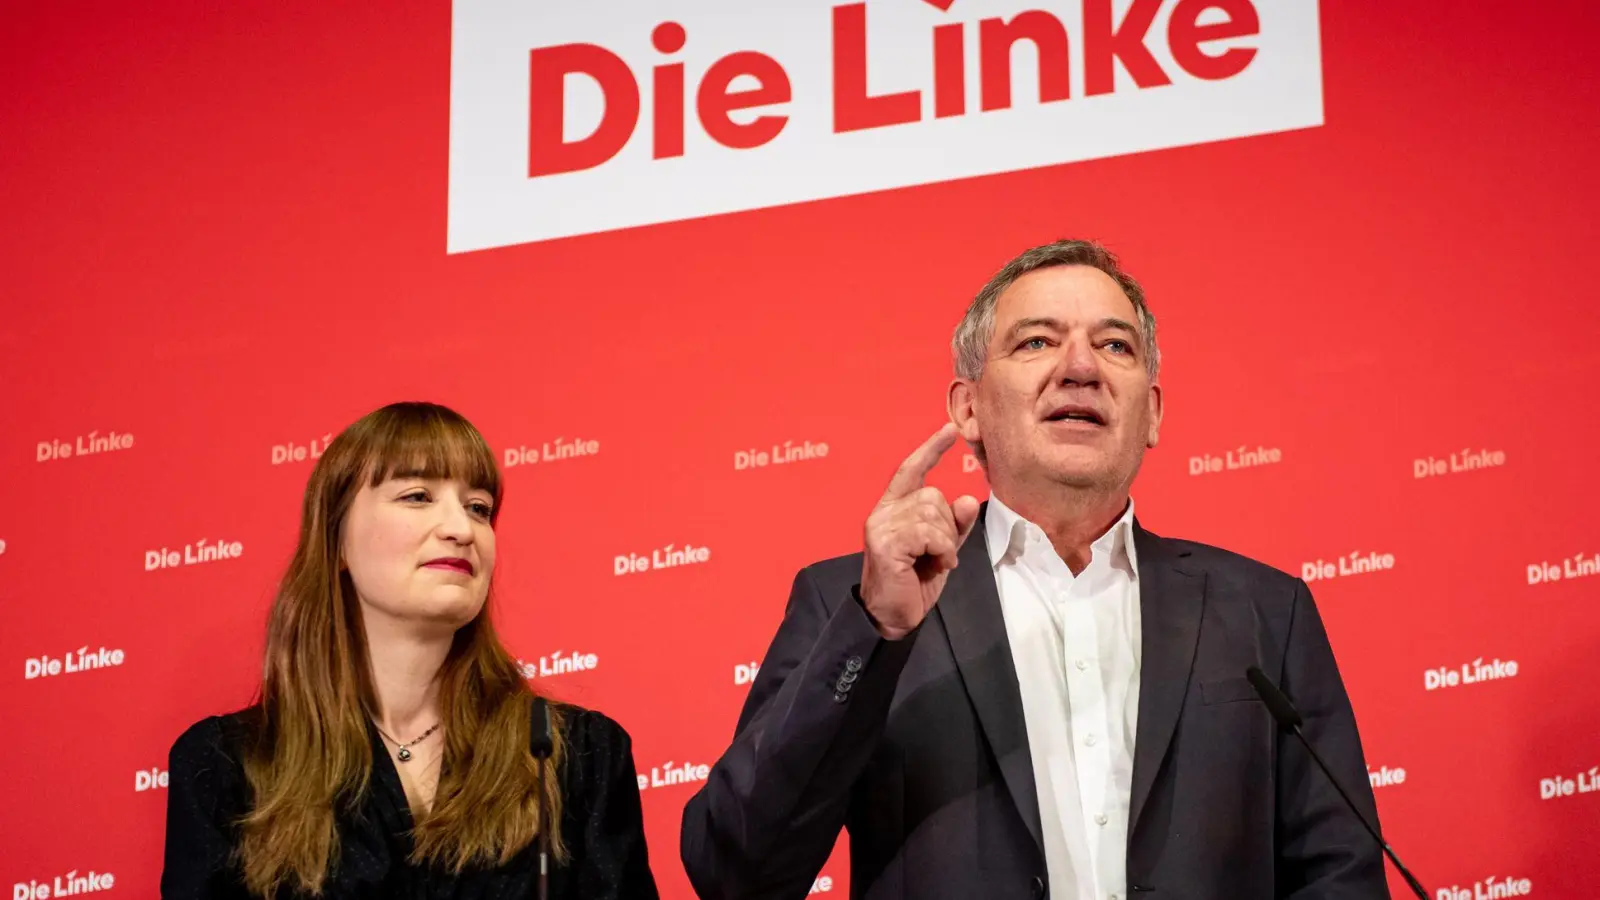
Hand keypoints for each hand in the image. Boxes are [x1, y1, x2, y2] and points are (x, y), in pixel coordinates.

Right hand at [859, 424, 980, 639]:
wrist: (892, 618)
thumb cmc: (914, 583)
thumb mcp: (942, 550)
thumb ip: (955, 525)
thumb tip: (969, 498)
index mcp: (892, 508)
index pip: (910, 469)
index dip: (931, 449)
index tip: (950, 429)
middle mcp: (882, 512)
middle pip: (932, 495)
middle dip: (948, 525)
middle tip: (940, 554)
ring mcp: (880, 526)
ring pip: (933, 513)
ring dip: (946, 541)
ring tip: (937, 561)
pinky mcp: (885, 543)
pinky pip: (929, 533)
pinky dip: (943, 550)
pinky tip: (937, 565)